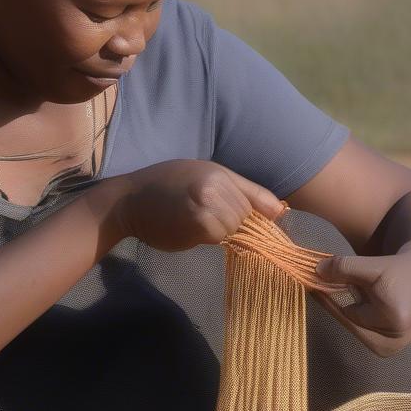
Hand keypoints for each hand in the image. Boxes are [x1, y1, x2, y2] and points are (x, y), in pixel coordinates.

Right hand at [112, 160, 284, 251]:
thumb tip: (281, 213)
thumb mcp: (206, 175)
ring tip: (195, 220)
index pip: (259, 199)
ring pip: (233, 230)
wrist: (129, 199)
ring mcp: (205, 208)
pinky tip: (188, 228)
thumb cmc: (167, 184)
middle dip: (233, 222)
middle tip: (205, 215)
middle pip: (246, 217)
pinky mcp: (195, 227)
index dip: (260, 215)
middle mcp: (215, 187)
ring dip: (219, 232)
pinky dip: (207, 238)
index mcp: (220, 173)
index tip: (258, 224)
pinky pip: (216, 238)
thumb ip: (243, 192)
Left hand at [311, 241, 410, 356]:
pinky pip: (362, 331)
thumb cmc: (399, 268)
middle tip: (324, 284)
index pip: (347, 312)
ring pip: (355, 326)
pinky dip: (356, 315)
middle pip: (350, 321)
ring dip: (349, 308)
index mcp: (394, 320)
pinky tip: (359, 300)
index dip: (327, 297)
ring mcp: (392, 349)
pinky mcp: (389, 349)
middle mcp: (394, 341)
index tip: (310, 285)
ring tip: (359, 291)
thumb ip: (344, 267)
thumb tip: (315, 271)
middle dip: (337, 303)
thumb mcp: (372, 265)